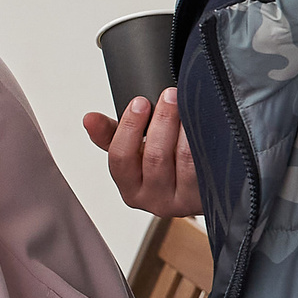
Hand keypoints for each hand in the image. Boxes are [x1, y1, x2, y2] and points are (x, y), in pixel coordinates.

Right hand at [83, 88, 202, 217]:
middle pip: (154, 158)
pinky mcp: (207, 195)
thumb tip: (89, 118)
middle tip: (169, 95)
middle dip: (162, 121)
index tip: (139, 102)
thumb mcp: (133, 154)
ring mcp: (183, 201)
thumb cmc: (163, 169)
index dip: (128, 127)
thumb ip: (111, 135)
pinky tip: (203, 122)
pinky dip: (204, 139)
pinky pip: (207, 162)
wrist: (198, 191)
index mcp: (131, 189)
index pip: (121, 158)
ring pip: (183, 159)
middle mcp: (155, 200)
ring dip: (185, 127)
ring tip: (186, 104)